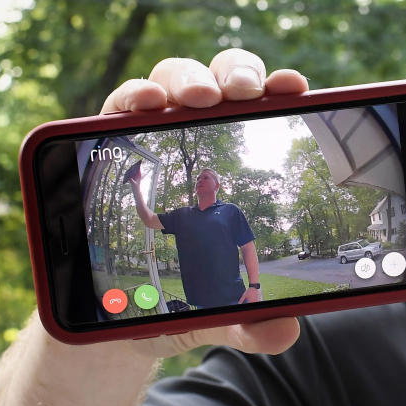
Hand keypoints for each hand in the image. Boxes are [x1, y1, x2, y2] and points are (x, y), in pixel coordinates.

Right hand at [100, 50, 308, 357]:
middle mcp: (196, 143)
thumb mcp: (218, 314)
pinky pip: (119, 107)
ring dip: (187, 81)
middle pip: (221, 82)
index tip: (297, 89)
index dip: (279, 92)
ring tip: (199, 99)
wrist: (109, 318)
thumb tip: (285, 329)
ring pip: (173, 80)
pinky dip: (132, 95)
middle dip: (237, 75)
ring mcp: (153, 137)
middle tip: (245, 93)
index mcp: (235, 172)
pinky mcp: (108, 144)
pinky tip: (144, 103)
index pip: (261, 115)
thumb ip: (249, 321)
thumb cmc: (176, 301)